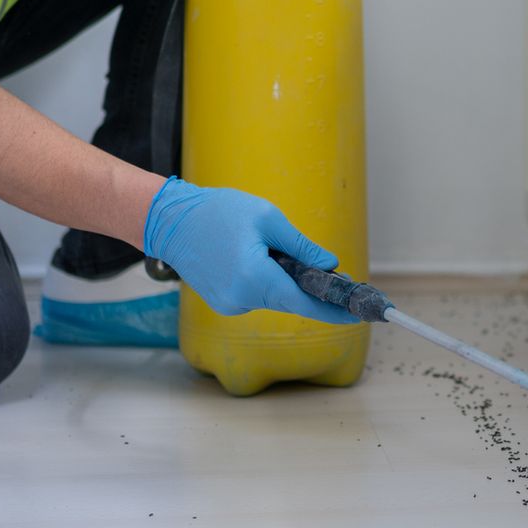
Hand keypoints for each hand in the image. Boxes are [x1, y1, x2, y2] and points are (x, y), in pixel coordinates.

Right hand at [143, 178, 355, 324]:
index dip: (333, 311)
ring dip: (288, 283)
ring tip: (279, 251)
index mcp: (255, 277)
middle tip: (338, 280)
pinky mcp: (223, 302)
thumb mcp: (267, 219)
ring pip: (275, 298)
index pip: (303, 303)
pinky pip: (257, 296)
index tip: (357, 315)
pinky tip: (260, 259)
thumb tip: (330, 266)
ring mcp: (230, 304)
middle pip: (291, 301)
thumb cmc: (219, 212)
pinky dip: (269, 283)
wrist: (170, 220)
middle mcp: (242, 298)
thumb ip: (301, 247)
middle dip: (314, 292)